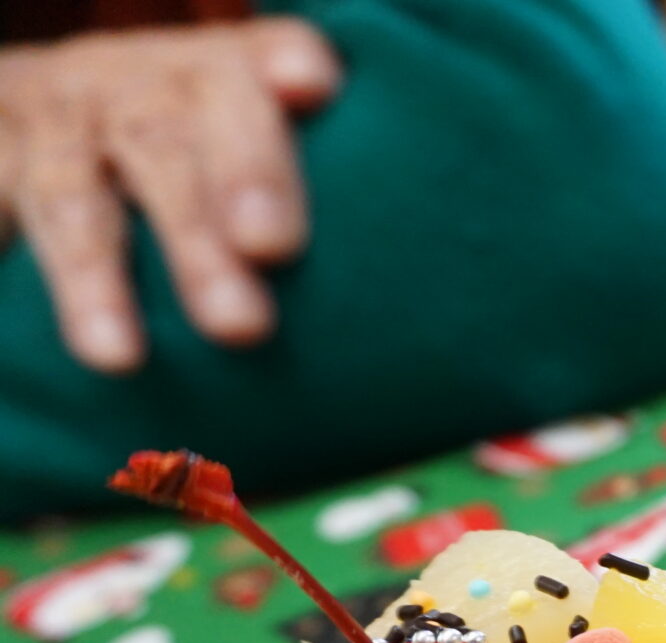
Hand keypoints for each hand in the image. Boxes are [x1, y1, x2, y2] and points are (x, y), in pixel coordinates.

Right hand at [0, 19, 339, 372]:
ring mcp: (61, 126)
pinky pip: (6, 214)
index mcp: (220, 76)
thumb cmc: (198, 149)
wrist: (53, 105)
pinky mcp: (0, 160)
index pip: (257, 62)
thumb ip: (313, 187)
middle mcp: (138, 88)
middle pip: (173, 144)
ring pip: (76, 199)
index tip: (310, 85)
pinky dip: (25, 261)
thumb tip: (421, 312)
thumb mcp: (255, 144)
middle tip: (253, 297)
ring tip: (120, 355)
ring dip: (97, 279)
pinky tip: (86, 345)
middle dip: (209, 222)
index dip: (281, 64)